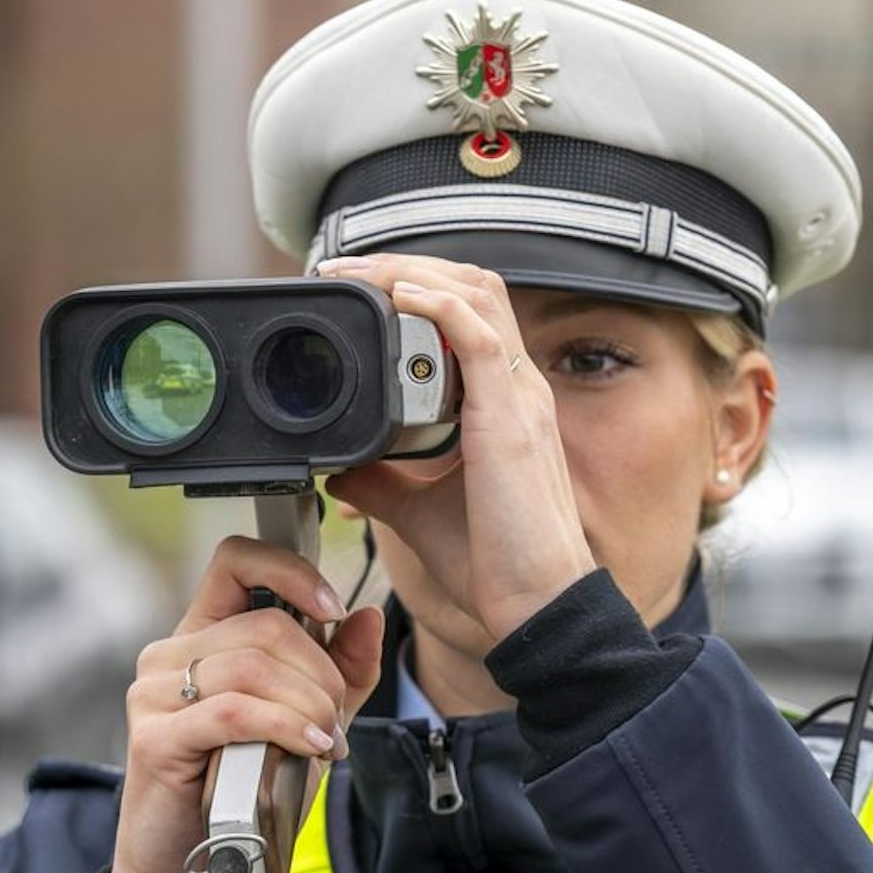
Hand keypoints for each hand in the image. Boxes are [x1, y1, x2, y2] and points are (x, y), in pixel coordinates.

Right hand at [105, 537, 383, 872]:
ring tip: (325, 739)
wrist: (194, 871)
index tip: (333, 606)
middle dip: (321, 669)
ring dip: (308, 702)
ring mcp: (155, 694)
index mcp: (204, 637)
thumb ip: (340, 673)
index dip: (290, 569)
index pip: (235, 561)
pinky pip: (235, 711)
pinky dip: (284, 725)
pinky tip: (309, 745)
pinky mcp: (155, 737)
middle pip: (264, 623)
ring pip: (252, 665)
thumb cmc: (244, 796)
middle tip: (336, 718)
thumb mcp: (307, 723)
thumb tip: (367, 616)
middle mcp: (171, 656)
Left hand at [319, 253, 596, 641]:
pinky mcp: (510, 419)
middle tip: (345, 270)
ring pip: (476, 295)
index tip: (357, 289)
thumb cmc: (496, 565)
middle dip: (406, 264)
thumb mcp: (419, 513)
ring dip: (413, 272)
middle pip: (471, 286)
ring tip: (361, 273)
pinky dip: (438, 306)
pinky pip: (479, 336)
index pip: (468, 312)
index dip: (416, 285)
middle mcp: (517, 389)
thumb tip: (337, 470)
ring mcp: (519, 398)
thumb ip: (382, 483)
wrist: (536, 607)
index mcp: (503, 403)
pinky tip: (400, 295)